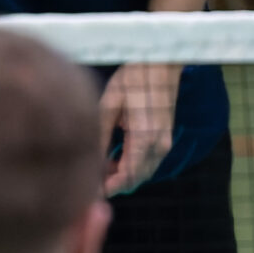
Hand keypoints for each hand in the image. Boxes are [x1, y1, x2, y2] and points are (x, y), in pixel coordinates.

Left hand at [99, 62, 179, 195]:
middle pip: (135, 180)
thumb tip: (89, 164)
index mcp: (145, 139)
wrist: (161, 62)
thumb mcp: (109, 106)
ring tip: (99, 163)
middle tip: (89, 175)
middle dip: (113, 183)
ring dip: (122, 174)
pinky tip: (114, 154)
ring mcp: (165, 143)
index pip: (126, 178)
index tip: (87, 189)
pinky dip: (131, 165)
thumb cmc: (133, 79)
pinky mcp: (166, 138)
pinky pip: (148, 162)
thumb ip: (100, 138)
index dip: (106, 188)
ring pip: (142, 173)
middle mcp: (159, 146)